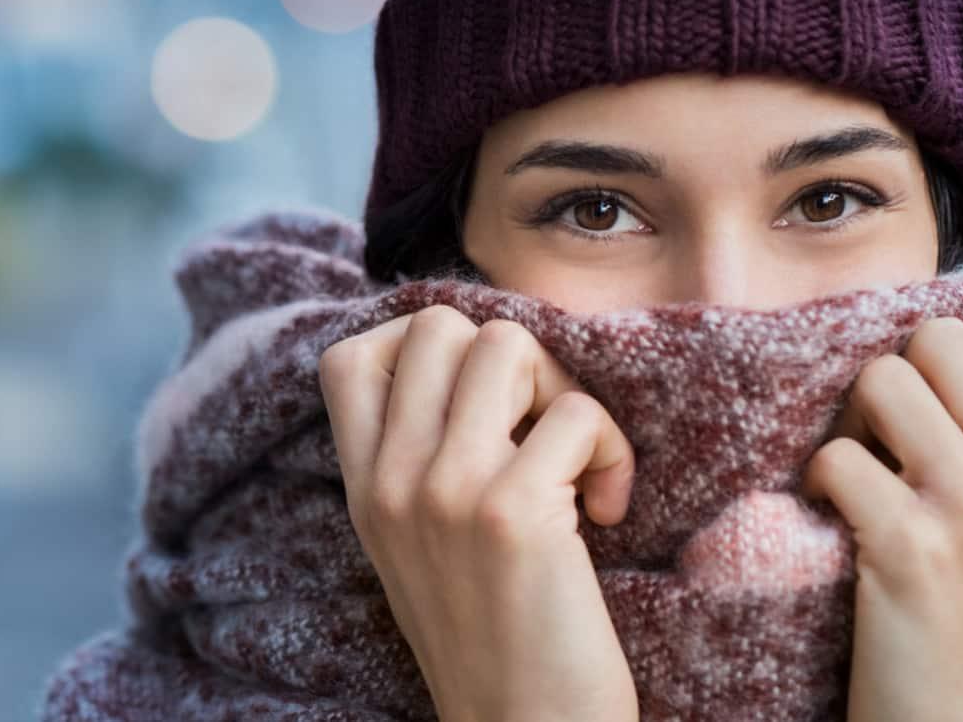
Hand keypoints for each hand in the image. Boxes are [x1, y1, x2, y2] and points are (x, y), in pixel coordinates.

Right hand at [318, 305, 639, 721]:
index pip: (350, 358)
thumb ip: (418, 462)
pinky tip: (608, 512)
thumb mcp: (417, 547)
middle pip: (440, 326)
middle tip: (539, 428)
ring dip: (564, 390)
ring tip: (576, 461)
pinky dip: (612, 451)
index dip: (422, 349)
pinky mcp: (511, 512)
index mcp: (364, 489)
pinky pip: (577, 413)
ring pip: (508, 345)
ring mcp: (445, 491)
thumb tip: (478, 362)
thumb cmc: (491, 638)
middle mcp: (391, 480)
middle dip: (510, 359)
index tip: (479, 401)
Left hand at [799, 305, 962, 721]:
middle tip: (884, 438)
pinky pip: (836, 456)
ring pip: (880, 380)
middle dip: (897, 378)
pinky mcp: (910, 546)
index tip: (937, 404)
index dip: (958, 351)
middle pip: (937, 338)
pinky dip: (817, 483)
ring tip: (859, 475)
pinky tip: (832, 517)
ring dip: (850, 424)